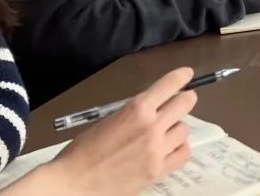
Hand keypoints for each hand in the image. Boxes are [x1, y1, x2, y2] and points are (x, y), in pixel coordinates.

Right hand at [35, 68, 196, 195]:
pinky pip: (183, 153)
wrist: (73, 185)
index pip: (171, 84)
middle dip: (184, 100)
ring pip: (185, 129)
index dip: (181, 77)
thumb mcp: (109, 120)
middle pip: (186, 103)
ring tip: (162, 135)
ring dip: (175, 129)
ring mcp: (157, 149)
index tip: (186, 75)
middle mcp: (152, 126)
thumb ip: (135, 112)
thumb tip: (154, 107)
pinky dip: (178, 150)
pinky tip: (168, 150)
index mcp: (136, 109)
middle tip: (178, 104)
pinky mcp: (158, 171)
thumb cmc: (82, 152)